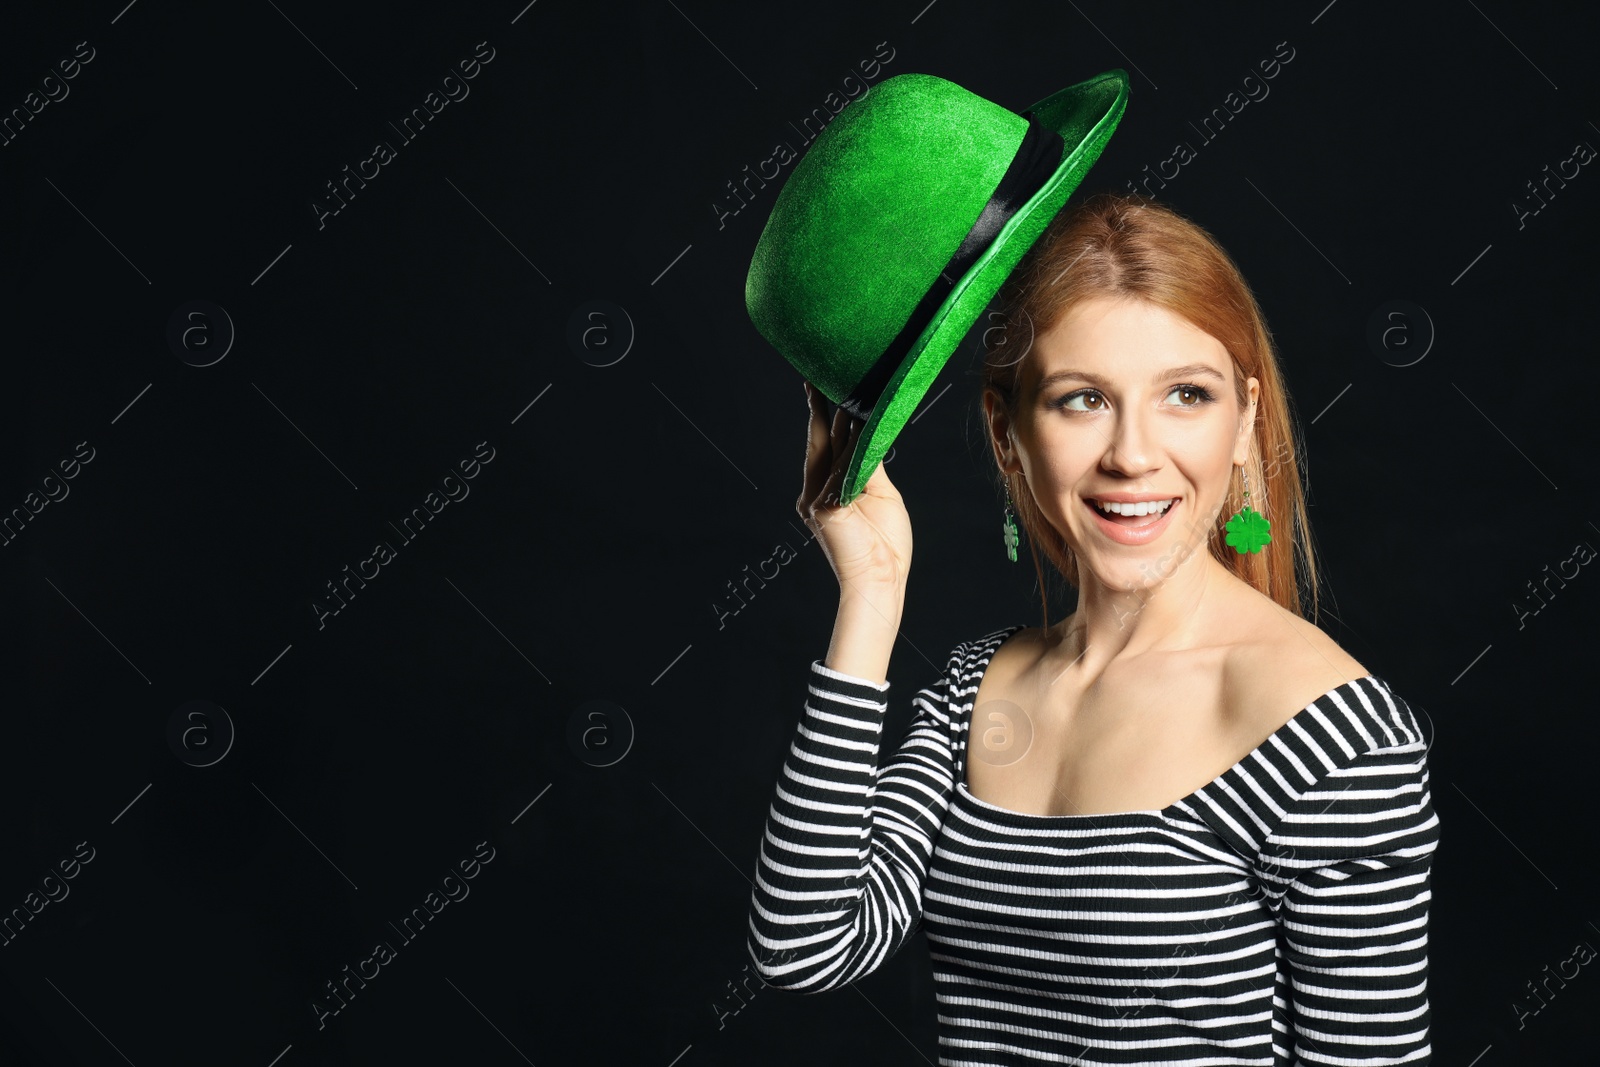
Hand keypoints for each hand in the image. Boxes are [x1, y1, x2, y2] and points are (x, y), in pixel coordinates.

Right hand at [797, 381, 911, 593]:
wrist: (881, 580)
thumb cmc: (884, 544)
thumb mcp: (879, 493)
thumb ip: (867, 462)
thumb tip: (867, 429)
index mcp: (826, 488)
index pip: (826, 443)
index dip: (824, 415)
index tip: (823, 386)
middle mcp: (814, 491)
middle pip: (820, 441)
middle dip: (820, 408)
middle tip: (820, 376)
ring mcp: (816, 500)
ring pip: (831, 451)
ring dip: (842, 420)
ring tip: (849, 391)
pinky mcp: (824, 509)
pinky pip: (840, 471)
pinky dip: (851, 449)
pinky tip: (858, 424)